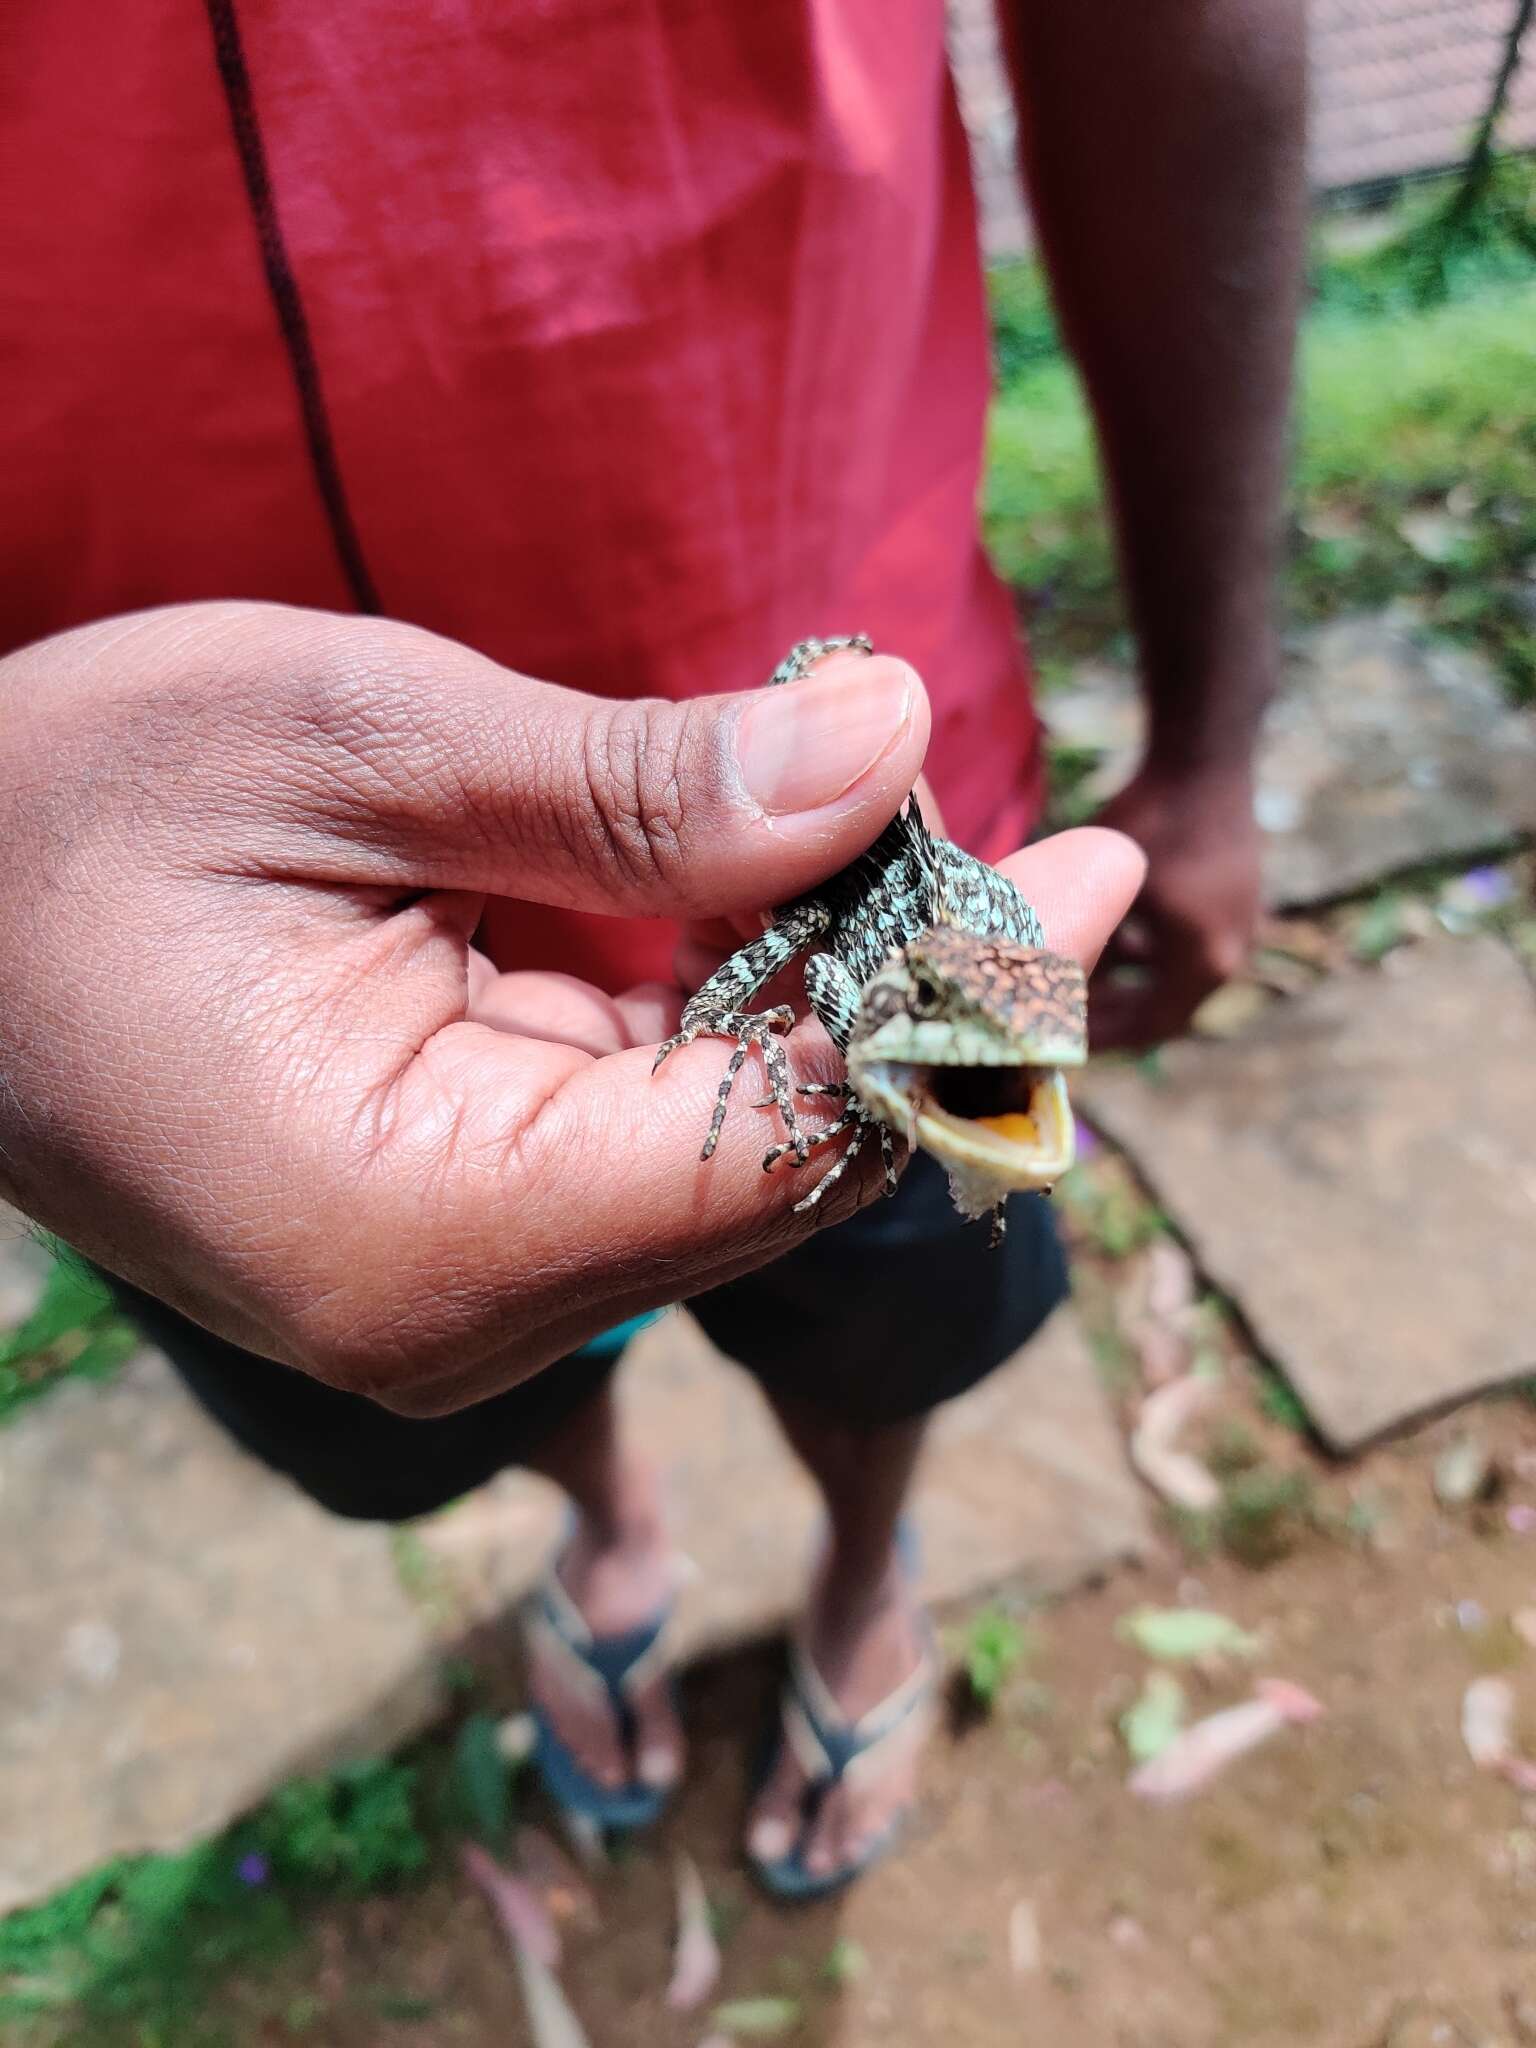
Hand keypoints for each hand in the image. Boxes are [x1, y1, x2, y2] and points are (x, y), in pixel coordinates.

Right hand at [0, 604, 1144, 1412]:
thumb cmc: (70, 805)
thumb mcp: (341, 739)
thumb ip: (624, 778)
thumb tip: (888, 746)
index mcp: (417, 1230)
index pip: (775, 1153)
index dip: (952, 1018)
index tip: (1087, 874)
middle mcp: (451, 1316)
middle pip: (778, 1179)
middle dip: (920, 1014)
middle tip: (1041, 853)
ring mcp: (453, 1294)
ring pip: (729, 1164)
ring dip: (839, 1014)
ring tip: (943, 860)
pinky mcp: (453, 1236)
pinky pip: (650, 1140)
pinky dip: (740, 1026)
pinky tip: (791, 907)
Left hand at [1087, 764, 1261, 1049]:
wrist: (1205, 756)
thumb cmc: (1151, 820)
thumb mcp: (1107, 888)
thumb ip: (1086, 943)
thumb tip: (1043, 989)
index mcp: (1205, 961)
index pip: (1151, 1027)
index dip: (1103, 1039)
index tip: (1063, 1041)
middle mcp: (1233, 953)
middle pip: (1167, 1009)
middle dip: (1115, 1015)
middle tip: (1067, 1018)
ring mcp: (1241, 927)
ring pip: (1178, 977)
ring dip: (1133, 983)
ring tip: (1084, 980)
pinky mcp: (1237, 901)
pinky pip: (1191, 947)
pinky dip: (1155, 953)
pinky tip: (1120, 935)